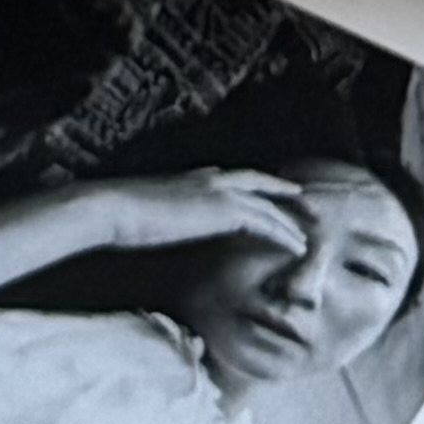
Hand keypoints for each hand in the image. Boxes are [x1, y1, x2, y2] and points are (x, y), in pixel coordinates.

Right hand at [82, 164, 311, 257]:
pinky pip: (266, 222)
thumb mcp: (149, 211)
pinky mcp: (224, 210)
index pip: (234, 178)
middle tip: (306, 204)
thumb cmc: (121, 215)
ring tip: (308, 235)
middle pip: (259, 182)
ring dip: (290, 219)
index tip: (271, 192)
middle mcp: (210, 178)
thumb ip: (167, 213)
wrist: (116, 209)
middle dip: (284, 192)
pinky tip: (297, 247)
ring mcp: (219, 191)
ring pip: (268, 204)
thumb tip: (165, 228)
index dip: (256, 185)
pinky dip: (284, 234)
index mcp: (193, 177)